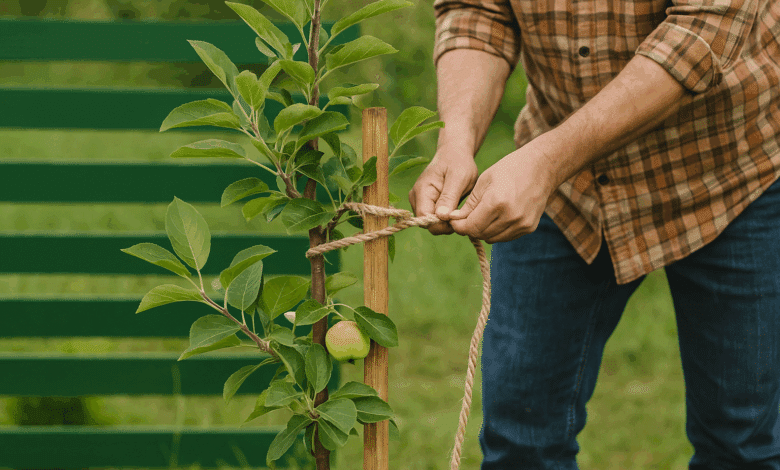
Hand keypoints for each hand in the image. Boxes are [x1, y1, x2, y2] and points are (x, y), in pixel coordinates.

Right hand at [408, 144, 478, 235]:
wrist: (454, 155)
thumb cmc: (458, 163)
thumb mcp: (459, 177)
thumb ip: (449, 197)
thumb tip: (441, 216)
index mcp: (422, 191)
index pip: (425, 218)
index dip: (441, 224)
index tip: (458, 217)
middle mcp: (415, 198)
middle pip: (427, 223)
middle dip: (445, 224)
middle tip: (461, 214)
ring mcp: (418, 202)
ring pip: (431, 223)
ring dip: (446, 222)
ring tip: (459, 209)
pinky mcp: (424, 204)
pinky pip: (433, 219)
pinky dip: (445, 219)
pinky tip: (454, 209)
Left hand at [439, 140, 555, 243]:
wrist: (542, 168)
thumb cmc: (510, 169)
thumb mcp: (484, 181)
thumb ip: (469, 204)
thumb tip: (453, 219)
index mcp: (496, 202)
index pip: (470, 227)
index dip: (459, 225)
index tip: (453, 219)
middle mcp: (510, 217)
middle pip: (480, 234)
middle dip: (469, 228)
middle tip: (465, 217)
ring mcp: (522, 224)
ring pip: (492, 238)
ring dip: (482, 230)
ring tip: (481, 215)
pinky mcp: (529, 228)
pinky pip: (505, 237)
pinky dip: (496, 231)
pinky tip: (496, 217)